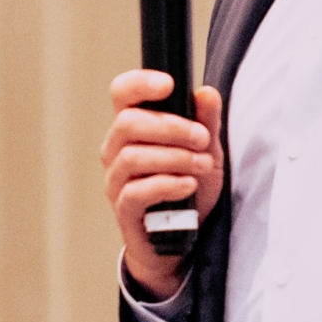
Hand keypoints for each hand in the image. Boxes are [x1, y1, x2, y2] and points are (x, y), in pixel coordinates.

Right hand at [101, 69, 225, 299]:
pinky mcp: (123, 209)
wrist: (183, 237)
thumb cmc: (189, 187)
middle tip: (202, 138)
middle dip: (171, 127)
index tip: (169, 85)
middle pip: (128, 123)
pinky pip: (136, 191)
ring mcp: (116, 180)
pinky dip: (166, 184)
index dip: (140, 83)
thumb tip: (206, 93)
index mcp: (133, 127)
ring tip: (201, 165)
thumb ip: (206, 122)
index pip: (122, 93)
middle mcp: (116, 149)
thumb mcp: (206, 151)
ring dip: (174, 157)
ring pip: (132, 157)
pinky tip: (188, 185)